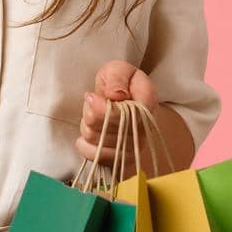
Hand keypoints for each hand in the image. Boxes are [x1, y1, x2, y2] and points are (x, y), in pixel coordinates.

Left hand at [75, 59, 167, 181]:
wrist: (127, 103)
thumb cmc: (120, 84)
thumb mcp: (118, 70)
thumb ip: (117, 77)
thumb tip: (115, 95)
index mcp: (147, 102)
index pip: (126, 115)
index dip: (103, 109)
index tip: (90, 96)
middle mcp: (144, 129)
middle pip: (107, 129)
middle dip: (91, 114)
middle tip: (92, 102)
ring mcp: (134, 148)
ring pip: (98, 142)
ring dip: (87, 126)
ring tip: (93, 116)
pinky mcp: (121, 161)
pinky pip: (94, 157)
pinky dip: (84, 144)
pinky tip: (90, 132)